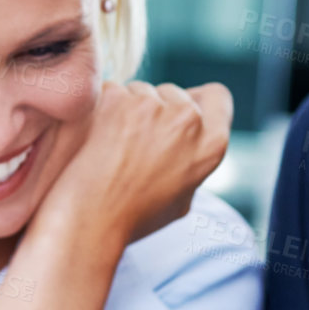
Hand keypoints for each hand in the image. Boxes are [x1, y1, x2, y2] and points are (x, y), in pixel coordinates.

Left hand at [31, 80, 232, 251]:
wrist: (91, 220)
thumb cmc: (135, 217)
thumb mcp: (183, 198)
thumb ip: (193, 161)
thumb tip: (190, 136)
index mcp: (212, 144)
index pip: (217, 97)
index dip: (197, 103)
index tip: (178, 114)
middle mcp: (187, 120)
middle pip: (175, 93)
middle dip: (158, 108)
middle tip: (136, 141)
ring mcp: (151, 106)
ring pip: (142, 89)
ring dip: (128, 107)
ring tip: (114, 146)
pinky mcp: (117, 98)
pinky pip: (112, 90)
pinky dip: (102, 107)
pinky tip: (96, 138)